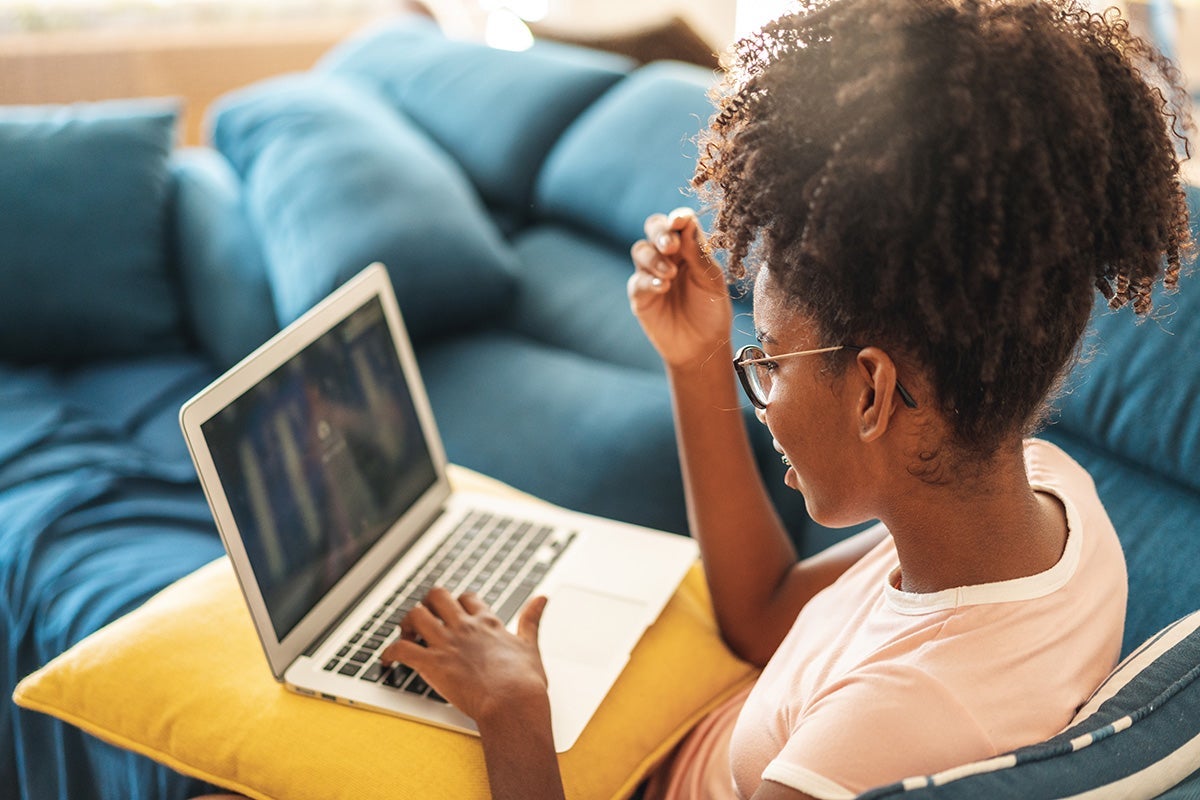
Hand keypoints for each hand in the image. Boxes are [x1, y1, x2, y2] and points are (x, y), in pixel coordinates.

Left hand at [381, 588, 548, 724]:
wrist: (512, 704)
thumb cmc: (524, 682)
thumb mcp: (531, 645)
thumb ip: (532, 619)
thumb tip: (542, 598)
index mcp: (487, 623)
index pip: (467, 598)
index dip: (458, 603)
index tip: (454, 613)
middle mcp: (464, 627)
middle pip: (437, 596)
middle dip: (428, 604)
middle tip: (425, 620)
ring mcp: (446, 643)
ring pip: (415, 614)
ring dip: (406, 623)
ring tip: (406, 635)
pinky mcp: (431, 663)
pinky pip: (400, 649)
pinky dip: (388, 653)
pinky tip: (386, 660)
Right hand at [628, 208, 733, 367]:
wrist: (702, 346)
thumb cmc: (711, 310)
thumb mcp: (712, 282)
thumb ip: (699, 254)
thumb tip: (687, 223)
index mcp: (690, 247)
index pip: (680, 223)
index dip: (678, 218)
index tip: (680, 220)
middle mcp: (668, 255)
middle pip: (654, 227)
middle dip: (660, 232)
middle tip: (670, 245)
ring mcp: (651, 273)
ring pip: (641, 250)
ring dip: (654, 258)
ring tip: (670, 274)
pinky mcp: (640, 294)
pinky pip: (638, 280)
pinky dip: (650, 280)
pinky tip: (663, 288)